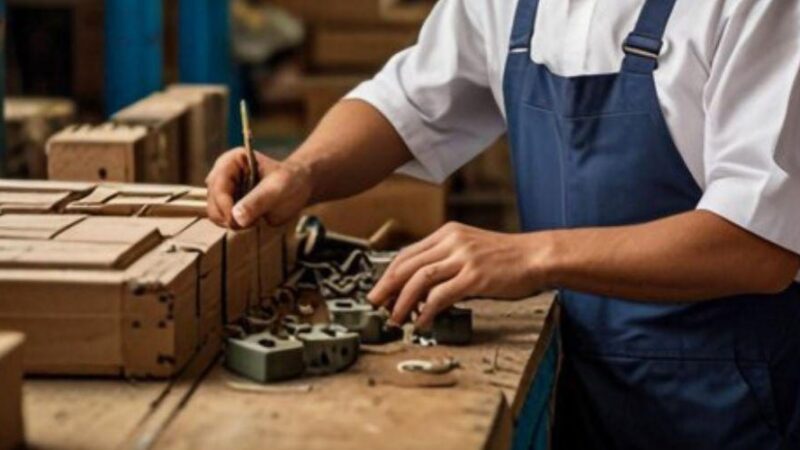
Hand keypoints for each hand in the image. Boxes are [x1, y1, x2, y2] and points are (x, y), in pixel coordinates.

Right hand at [206, 147, 312, 227]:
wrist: (298, 188)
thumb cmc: (290, 182)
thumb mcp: (277, 190)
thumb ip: (257, 201)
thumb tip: (236, 217)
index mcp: (232, 160)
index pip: (218, 185)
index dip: (224, 205)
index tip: (237, 221)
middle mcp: (223, 173)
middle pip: (212, 200)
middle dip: (229, 216)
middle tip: (253, 221)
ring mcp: (223, 189)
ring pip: (214, 212)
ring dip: (232, 222)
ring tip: (256, 218)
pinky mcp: (227, 203)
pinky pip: (221, 219)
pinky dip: (234, 224)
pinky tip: (252, 220)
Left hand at [368, 222, 550, 329]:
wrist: (536, 256)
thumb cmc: (507, 257)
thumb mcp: (471, 248)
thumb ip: (446, 259)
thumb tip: (421, 286)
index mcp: (448, 233)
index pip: (407, 253)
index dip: (389, 274)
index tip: (379, 290)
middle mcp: (452, 242)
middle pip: (407, 265)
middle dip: (386, 288)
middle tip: (376, 305)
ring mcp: (463, 258)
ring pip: (419, 280)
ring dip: (402, 302)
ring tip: (395, 318)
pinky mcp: (475, 276)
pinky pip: (441, 295)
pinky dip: (427, 310)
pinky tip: (422, 321)